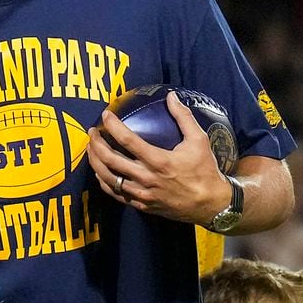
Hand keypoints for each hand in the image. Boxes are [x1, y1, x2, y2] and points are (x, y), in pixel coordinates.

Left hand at [90, 94, 226, 223]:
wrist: (211, 204)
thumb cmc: (205, 171)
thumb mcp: (199, 140)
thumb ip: (183, 117)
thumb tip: (172, 96)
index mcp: (159, 161)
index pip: (127, 140)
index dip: (113, 125)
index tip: (105, 115)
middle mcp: (146, 178)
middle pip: (111, 160)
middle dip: (96, 144)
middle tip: (92, 132)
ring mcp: (142, 194)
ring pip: (109, 179)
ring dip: (96, 162)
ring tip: (91, 149)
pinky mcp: (142, 205)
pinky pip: (116, 194)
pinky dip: (104, 182)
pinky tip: (100, 172)